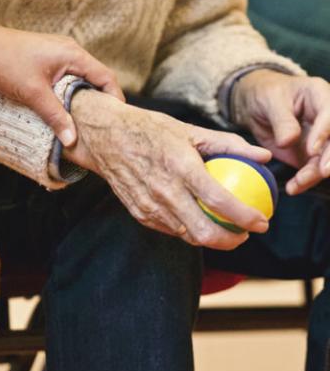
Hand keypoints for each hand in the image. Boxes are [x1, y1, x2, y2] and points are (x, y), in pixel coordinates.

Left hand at [0, 27, 124, 146]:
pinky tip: (66, 106)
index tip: (116, 119)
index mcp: (74, 55)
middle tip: (103, 123)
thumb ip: (56, 116)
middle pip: (97, 77)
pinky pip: (70, 75)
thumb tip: (72, 140)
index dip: (115, 98)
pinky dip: (72, 90)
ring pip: (82, 77)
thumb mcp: (34, 93)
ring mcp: (60, 52)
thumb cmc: (7, 63)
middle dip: (102, 100)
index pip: (106, 77)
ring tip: (86, 119)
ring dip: (85, 96)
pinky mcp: (50, 57)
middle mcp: (71, 51)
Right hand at [65, 90, 271, 250]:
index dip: (246, 217)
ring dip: (210, 238)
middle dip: (231, 240)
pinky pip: (170, 229)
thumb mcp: (190, 130)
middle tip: (244, 233)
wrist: (106, 137)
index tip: (262, 222)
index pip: (220, 201)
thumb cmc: (150, 130)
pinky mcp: (139, 213)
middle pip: (204, 232)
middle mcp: (164, 191)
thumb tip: (263, 156)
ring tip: (224, 228)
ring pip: (187, 236)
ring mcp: (149, 205)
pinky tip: (196, 219)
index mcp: (180, 167)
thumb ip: (229, 144)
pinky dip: (187, 229)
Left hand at [233, 70, 329, 194]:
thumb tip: (288, 141)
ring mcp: (322, 138)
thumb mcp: (269, 101)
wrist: (256, 106)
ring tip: (298, 183)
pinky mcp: (312, 155)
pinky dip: (305, 181)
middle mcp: (327, 118)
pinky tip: (293, 188)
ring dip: (316, 174)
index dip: (324, 132)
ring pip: (327, 158)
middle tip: (321, 172)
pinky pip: (314, 170)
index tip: (311, 149)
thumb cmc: (265, 95)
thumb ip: (281, 120)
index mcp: (320, 95)